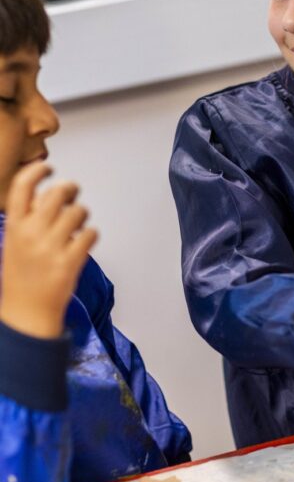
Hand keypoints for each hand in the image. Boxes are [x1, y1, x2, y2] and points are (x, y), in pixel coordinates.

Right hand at [0, 161, 97, 338]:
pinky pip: (91, 233)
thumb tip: (53, 193)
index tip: (49, 168)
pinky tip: (83, 243)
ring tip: (76, 226)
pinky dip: (91, 235)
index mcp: (14, 227)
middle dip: (70, 188)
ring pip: (78, 211)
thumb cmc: (23, 274)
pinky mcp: (70, 261)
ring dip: (82, 214)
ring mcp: (51, 247)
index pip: (22, 186)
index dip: (37, 171)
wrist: (26, 312)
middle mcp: (31, 233)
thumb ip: (29, 218)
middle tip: (73, 194)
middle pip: (57, 193)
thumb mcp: (14, 242)